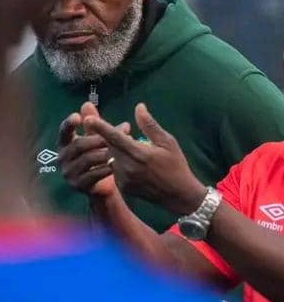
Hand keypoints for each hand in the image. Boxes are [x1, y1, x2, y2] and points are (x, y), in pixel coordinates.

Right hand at [58, 102, 129, 197]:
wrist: (105, 185)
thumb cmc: (100, 157)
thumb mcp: (97, 138)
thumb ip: (93, 123)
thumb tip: (86, 103)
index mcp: (65, 144)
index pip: (64, 132)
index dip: (69, 124)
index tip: (77, 117)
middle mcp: (63, 158)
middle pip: (79, 145)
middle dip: (98, 139)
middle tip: (113, 136)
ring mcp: (68, 173)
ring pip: (87, 159)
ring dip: (104, 154)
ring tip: (117, 151)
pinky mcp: (78, 186)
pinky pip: (92, 174)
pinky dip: (105, 169)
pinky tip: (115, 166)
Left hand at [85, 103, 206, 214]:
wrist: (178, 194)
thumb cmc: (176, 164)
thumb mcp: (168, 142)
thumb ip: (150, 125)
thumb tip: (139, 107)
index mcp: (140, 153)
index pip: (115, 137)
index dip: (100, 127)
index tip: (87, 118)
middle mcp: (128, 167)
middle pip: (110, 146)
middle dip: (111, 136)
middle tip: (122, 131)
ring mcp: (124, 179)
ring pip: (111, 157)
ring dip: (116, 150)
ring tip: (132, 149)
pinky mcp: (123, 187)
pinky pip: (115, 169)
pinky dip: (120, 162)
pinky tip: (135, 164)